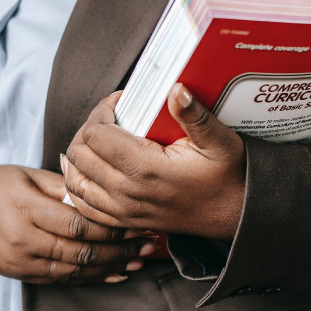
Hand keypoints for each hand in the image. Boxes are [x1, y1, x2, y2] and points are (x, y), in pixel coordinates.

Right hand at [0, 164, 157, 283]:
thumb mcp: (26, 175)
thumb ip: (63, 185)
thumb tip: (101, 191)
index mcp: (26, 208)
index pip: (78, 224)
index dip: (112, 227)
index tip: (138, 221)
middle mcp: (23, 239)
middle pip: (81, 252)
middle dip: (120, 250)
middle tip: (148, 245)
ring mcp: (20, 261)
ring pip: (75, 271)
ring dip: (111, 268)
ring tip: (139, 261)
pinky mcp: (20, 275)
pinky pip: (61, 280)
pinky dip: (91, 279)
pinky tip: (115, 275)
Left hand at [62, 84, 245, 240]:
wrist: (235, 216)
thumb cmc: (229, 176)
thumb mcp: (219, 141)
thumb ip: (194, 115)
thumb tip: (175, 89)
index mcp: (146, 169)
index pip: (96, 134)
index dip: (102, 110)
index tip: (120, 102)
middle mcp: (128, 192)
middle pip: (79, 154)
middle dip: (88, 128)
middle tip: (108, 117)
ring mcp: (123, 211)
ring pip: (75, 180)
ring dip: (79, 155)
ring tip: (97, 138)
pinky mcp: (124, 221)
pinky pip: (83, 205)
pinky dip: (79, 184)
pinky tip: (88, 168)